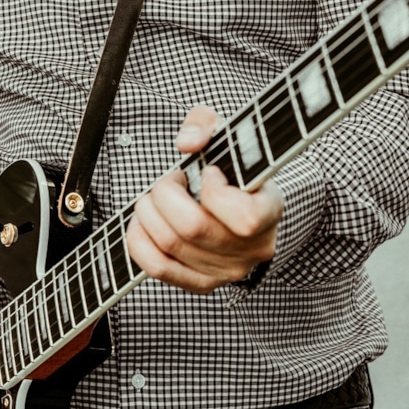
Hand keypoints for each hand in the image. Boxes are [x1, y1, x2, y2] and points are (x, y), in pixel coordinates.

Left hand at [127, 104, 282, 293]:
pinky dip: (139, 240)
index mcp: (270, 212)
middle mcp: (252, 249)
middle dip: (166, 194)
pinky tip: (142, 221)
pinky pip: (158, 268)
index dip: (215, 192)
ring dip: (149, 212)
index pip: (245, 218)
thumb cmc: (230, 168)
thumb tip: (187, 143)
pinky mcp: (201, 283)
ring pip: (171, 245)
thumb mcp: (225, 136)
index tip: (208, 172)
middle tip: (168, 180)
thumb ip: (205, 125)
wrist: (237, 202)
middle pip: (193, 229)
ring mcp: (227, 272)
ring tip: (154, 196)